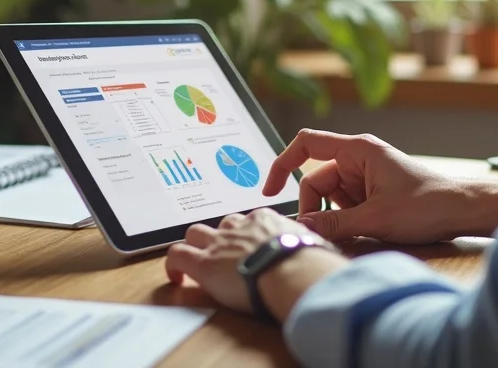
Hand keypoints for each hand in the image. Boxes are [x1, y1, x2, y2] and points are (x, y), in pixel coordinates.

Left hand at [164, 208, 346, 318]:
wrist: (293, 271)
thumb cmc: (310, 263)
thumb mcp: (314, 246)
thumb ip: (310, 245)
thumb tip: (324, 254)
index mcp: (266, 220)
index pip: (251, 221)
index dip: (248, 235)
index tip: (252, 247)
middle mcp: (240, 227)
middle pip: (223, 223)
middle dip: (222, 236)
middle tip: (225, 254)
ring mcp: (220, 243)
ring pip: (196, 233)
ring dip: (197, 247)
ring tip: (200, 263)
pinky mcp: (203, 263)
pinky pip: (177, 255)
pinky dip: (174, 264)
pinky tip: (176, 276)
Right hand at [262, 129, 497, 243]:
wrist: (464, 211)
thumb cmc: (428, 204)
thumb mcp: (376, 219)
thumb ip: (334, 223)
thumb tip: (302, 227)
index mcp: (357, 150)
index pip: (306, 145)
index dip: (282, 164)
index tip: (269, 191)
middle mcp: (359, 159)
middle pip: (316, 180)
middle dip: (315, 208)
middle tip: (321, 233)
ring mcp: (366, 176)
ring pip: (330, 198)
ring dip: (335, 217)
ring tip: (358, 232)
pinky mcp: (374, 193)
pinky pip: (346, 206)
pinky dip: (347, 221)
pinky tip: (365, 233)